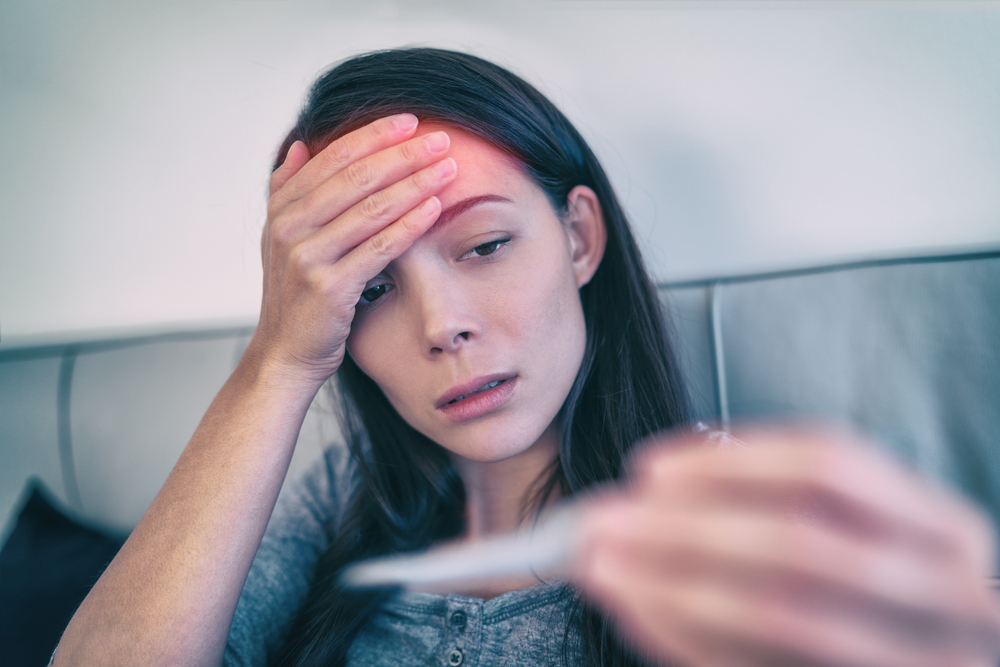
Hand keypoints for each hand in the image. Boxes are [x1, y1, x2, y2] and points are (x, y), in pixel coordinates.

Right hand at [247, 114, 456, 387]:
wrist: (285, 354)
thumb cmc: (295, 297)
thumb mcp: (282, 240)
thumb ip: (288, 190)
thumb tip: (302, 144)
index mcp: (282, 210)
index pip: (333, 158)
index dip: (373, 136)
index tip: (410, 121)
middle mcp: (290, 228)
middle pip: (356, 178)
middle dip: (402, 155)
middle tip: (441, 139)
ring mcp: (307, 258)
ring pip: (371, 209)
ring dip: (414, 184)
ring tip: (448, 168)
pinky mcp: (330, 288)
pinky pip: (379, 248)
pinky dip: (409, 224)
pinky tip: (434, 207)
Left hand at [574, 427, 999, 666]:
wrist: (924, 658)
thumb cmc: (874, 581)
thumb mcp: (858, 529)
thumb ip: (772, 499)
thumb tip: (646, 487)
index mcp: (942, 527)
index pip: (827, 467)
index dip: (728, 464)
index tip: (648, 469)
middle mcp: (946, 594)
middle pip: (795, 542)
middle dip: (682, 529)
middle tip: (602, 522)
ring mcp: (913, 660)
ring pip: (775, 615)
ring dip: (668, 587)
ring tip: (601, 567)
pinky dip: (683, 638)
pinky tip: (637, 612)